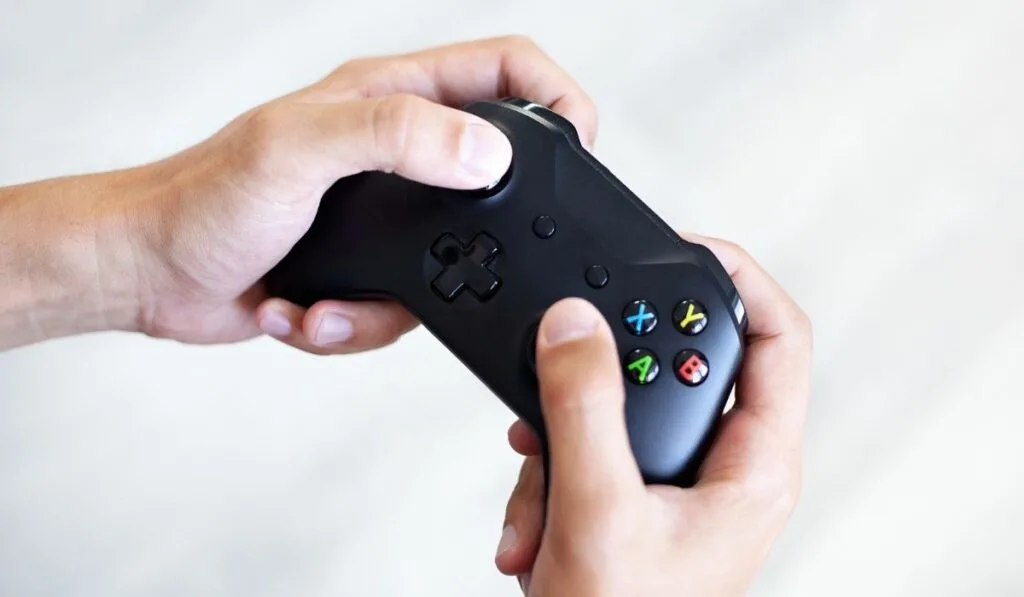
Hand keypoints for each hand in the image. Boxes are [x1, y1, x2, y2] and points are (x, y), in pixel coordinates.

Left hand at [122, 35, 596, 352]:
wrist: (152, 273)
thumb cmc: (203, 197)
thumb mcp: (299, 149)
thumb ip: (397, 135)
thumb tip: (487, 154)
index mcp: (386, 96)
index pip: (501, 68)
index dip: (556, 96)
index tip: (580, 144)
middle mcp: (392, 149)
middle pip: (493, 168)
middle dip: (494, 226)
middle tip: (480, 257)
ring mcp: (383, 212)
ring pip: (452, 260)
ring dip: (397, 300)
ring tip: (334, 302)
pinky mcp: (367, 268)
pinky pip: (402, 308)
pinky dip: (355, 324)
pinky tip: (305, 313)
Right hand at [493, 234, 811, 595]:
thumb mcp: (596, 509)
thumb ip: (582, 407)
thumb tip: (572, 323)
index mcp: (753, 466)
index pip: (778, 336)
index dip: (738, 276)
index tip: (680, 246)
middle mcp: (726, 469)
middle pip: (681, 365)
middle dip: (608, 372)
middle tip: (569, 362)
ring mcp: (679, 486)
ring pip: (623, 409)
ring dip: (564, 438)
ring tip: (538, 497)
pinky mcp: (638, 501)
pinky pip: (595, 451)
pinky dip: (554, 475)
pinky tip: (531, 525)